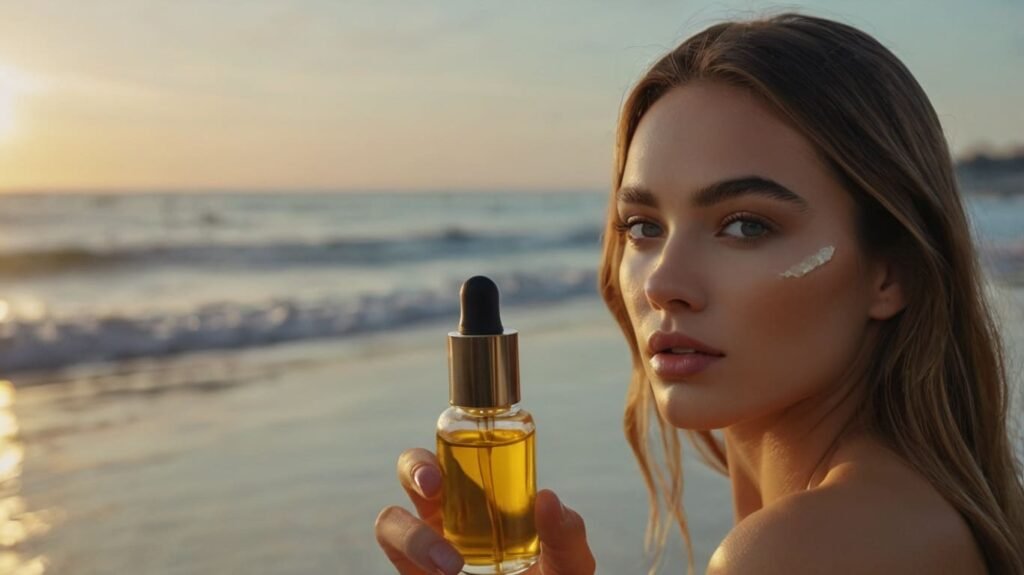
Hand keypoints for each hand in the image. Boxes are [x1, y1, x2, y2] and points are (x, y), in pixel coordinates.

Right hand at [374, 448, 595, 574]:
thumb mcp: (571, 564)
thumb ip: (566, 534)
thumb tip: (546, 499)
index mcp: (485, 500)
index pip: (460, 456)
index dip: (455, 442)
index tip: (472, 446)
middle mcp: (448, 516)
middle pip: (412, 471)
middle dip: (414, 467)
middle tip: (434, 485)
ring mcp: (426, 548)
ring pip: (391, 520)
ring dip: (410, 534)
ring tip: (451, 567)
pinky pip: (395, 558)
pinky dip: (411, 556)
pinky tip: (444, 573)